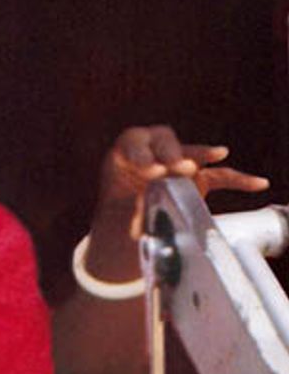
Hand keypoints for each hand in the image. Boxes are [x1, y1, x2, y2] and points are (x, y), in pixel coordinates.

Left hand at [95, 126, 267, 241]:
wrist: (127, 234)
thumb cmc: (119, 223)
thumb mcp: (117, 217)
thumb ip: (131, 213)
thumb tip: (144, 217)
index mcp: (123, 157)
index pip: (133, 143)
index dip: (142, 154)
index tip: (152, 172)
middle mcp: (150, 154)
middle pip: (163, 138)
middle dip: (172, 152)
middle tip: (180, 168)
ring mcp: (176, 165)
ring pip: (191, 152)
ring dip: (203, 153)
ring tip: (218, 155)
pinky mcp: (197, 181)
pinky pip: (218, 177)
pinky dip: (236, 180)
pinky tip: (257, 183)